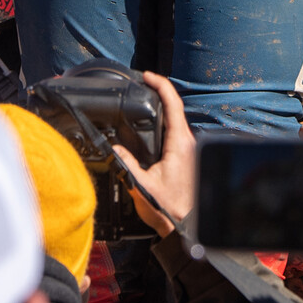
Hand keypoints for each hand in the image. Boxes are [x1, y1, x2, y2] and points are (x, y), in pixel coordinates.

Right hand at [114, 71, 197, 235]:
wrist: (184, 226)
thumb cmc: (169, 209)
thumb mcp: (142, 186)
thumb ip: (127, 164)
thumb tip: (114, 148)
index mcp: (180, 143)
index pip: (173, 104)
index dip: (161, 85)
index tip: (148, 76)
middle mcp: (188, 143)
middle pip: (175, 108)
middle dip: (159, 93)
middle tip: (142, 84)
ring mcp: (189, 149)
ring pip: (176, 120)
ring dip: (162, 108)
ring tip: (145, 99)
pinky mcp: (186, 157)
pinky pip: (176, 132)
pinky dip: (164, 123)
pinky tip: (152, 126)